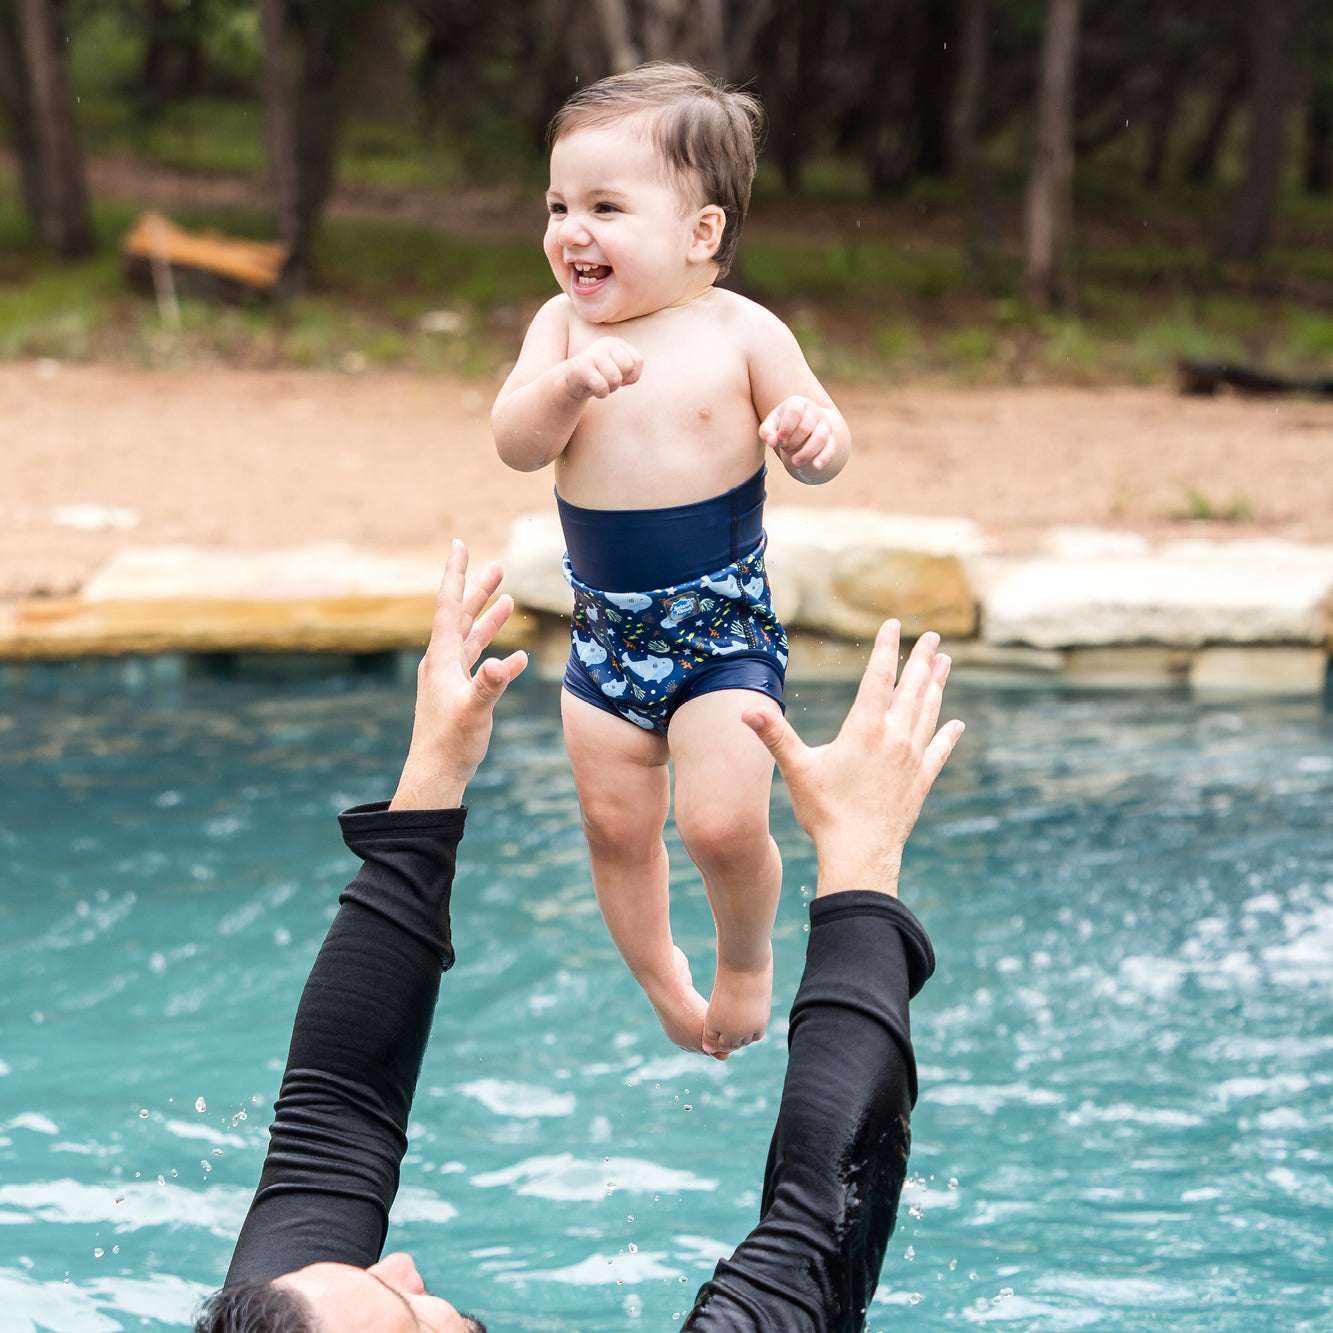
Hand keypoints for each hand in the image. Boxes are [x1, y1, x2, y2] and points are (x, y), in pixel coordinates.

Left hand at [390, 541, 527, 810]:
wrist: (435, 773)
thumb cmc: (451, 743)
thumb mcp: (474, 711)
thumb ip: (491, 685)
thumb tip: (508, 662)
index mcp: (441, 658)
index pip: (447, 606)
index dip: (455, 574)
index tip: (459, 545)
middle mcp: (441, 661)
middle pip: (459, 614)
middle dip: (477, 589)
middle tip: (495, 564)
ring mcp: (447, 676)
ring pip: (468, 634)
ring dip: (487, 614)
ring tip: (506, 595)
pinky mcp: (456, 690)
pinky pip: (474, 657)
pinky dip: (491, 645)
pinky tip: (511, 649)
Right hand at [563, 337, 642, 400]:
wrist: (572, 381)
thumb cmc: (600, 376)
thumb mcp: (620, 369)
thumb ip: (634, 368)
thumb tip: (630, 377)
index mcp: (615, 343)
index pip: (637, 360)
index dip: (631, 374)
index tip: (618, 375)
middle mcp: (604, 344)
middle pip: (627, 367)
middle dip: (620, 380)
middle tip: (608, 380)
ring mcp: (592, 354)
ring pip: (615, 377)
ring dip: (611, 388)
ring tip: (601, 384)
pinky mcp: (582, 367)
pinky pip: (602, 386)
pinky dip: (601, 393)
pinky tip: (593, 388)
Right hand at [742, 621, 962, 896]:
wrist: (860, 853)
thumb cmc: (825, 812)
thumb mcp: (796, 769)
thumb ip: (774, 736)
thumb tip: (745, 710)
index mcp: (864, 728)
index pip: (878, 677)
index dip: (885, 648)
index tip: (892, 625)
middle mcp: (894, 737)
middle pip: (912, 688)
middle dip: (921, 659)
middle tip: (932, 637)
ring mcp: (912, 759)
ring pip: (928, 712)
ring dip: (936, 686)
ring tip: (945, 663)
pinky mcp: (920, 781)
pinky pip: (939, 750)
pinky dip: (947, 734)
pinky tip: (956, 724)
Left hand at [759, 395, 837, 471]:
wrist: (798, 429)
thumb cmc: (781, 426)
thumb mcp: (770, 426)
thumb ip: (767, 432)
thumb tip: (771, 442)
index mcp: (798, 403)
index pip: (795, 411)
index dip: (786, 427)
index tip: (780, 439)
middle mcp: (814, 411)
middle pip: (805, 427)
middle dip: (793, 442)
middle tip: (786, 447)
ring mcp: (824, 424)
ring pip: (820, 438)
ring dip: (806, 452)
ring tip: (795, 462)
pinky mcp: (830, 439)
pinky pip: (831, 448)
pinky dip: (824, 457)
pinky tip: (816, 466)